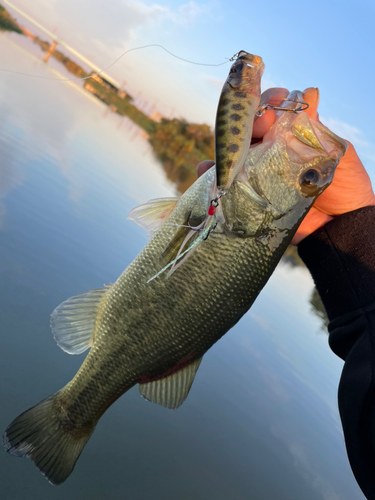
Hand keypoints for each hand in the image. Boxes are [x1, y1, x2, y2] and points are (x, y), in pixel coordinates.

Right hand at [197, 87, 374, 244]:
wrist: (337, 225)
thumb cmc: (343, 186)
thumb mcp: (337, 152)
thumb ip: (318, 128)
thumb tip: (308, 93)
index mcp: (292, 134)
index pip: (274, 109)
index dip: (270, 103)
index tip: (274, 110)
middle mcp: (272, 148)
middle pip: (249, 126)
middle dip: (247, 122)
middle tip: (254, 131)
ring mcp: (258, 169)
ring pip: (234, 150)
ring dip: (225, 145)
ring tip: (224, 149)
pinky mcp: (248, 191)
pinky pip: (225, 178)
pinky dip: (212, 172)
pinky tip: (206, 169)